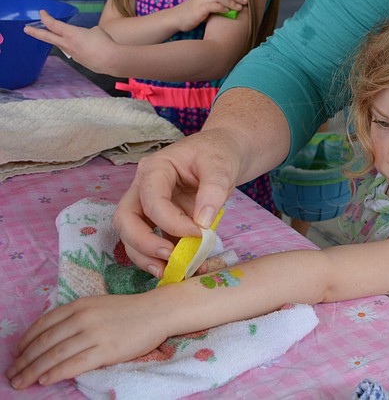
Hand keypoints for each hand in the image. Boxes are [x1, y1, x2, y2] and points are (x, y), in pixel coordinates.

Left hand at [5, 294, 167, 389]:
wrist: (158, 312)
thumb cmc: (129, 311)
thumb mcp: (97, 305)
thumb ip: (75, 316)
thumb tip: (50, 337)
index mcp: (79, 305)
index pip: (43, 325)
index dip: (25, 342)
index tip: (16, 355)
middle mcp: (83, 317)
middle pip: (45, 342)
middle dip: (24, 361)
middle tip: (11, 374)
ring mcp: (95, 334)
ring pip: (55, 355)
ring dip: (33, 371)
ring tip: (20, 382)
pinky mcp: (107, 350)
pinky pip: (74, 364)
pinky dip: (55, 373)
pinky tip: (44, 379)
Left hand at [24, 11, 117, 73]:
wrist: (110, 59)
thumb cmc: (104, 43)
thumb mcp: (95, 30)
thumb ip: (85, 32)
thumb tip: (84, 36)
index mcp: (70, 33)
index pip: (52, 24)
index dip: (45, 17)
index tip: (42, 13)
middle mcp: (67, 43)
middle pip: (47, 37)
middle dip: (35, 32)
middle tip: (26, 29)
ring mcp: (71, 53)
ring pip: (61, 44)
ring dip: (60, 40)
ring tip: (67, 37)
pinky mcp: (78, 60)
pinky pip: (74, 51)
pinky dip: (78, 48)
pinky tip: (88, 48)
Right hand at [113, 128, 241, 276]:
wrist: (226, 153)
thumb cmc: (219, 153)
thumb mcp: (221, 166)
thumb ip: (213, 191)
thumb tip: (201, 224)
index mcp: (155, 169)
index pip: (150, 200)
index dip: (170, 221)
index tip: (198, 233)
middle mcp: (144, 188)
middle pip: (126, 220)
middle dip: (143, 244)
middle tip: (171, 258)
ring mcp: (150, 206)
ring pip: (133, 236)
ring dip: (149, 258)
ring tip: (174, 272)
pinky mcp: (163, 222)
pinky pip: (158, 243)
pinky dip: (169, 259)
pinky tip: (189, 268)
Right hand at [175, 0, 246, 30]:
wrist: (175, 19)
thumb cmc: (193, 13)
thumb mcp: (205, 5)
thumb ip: (217, 3)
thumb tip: (234, 6)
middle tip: (245, 2)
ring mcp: (200, 0)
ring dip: (232, 2)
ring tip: (239, 8)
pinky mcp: (198, 9)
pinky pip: (213, 5)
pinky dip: (222, 8)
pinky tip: (228, 12)